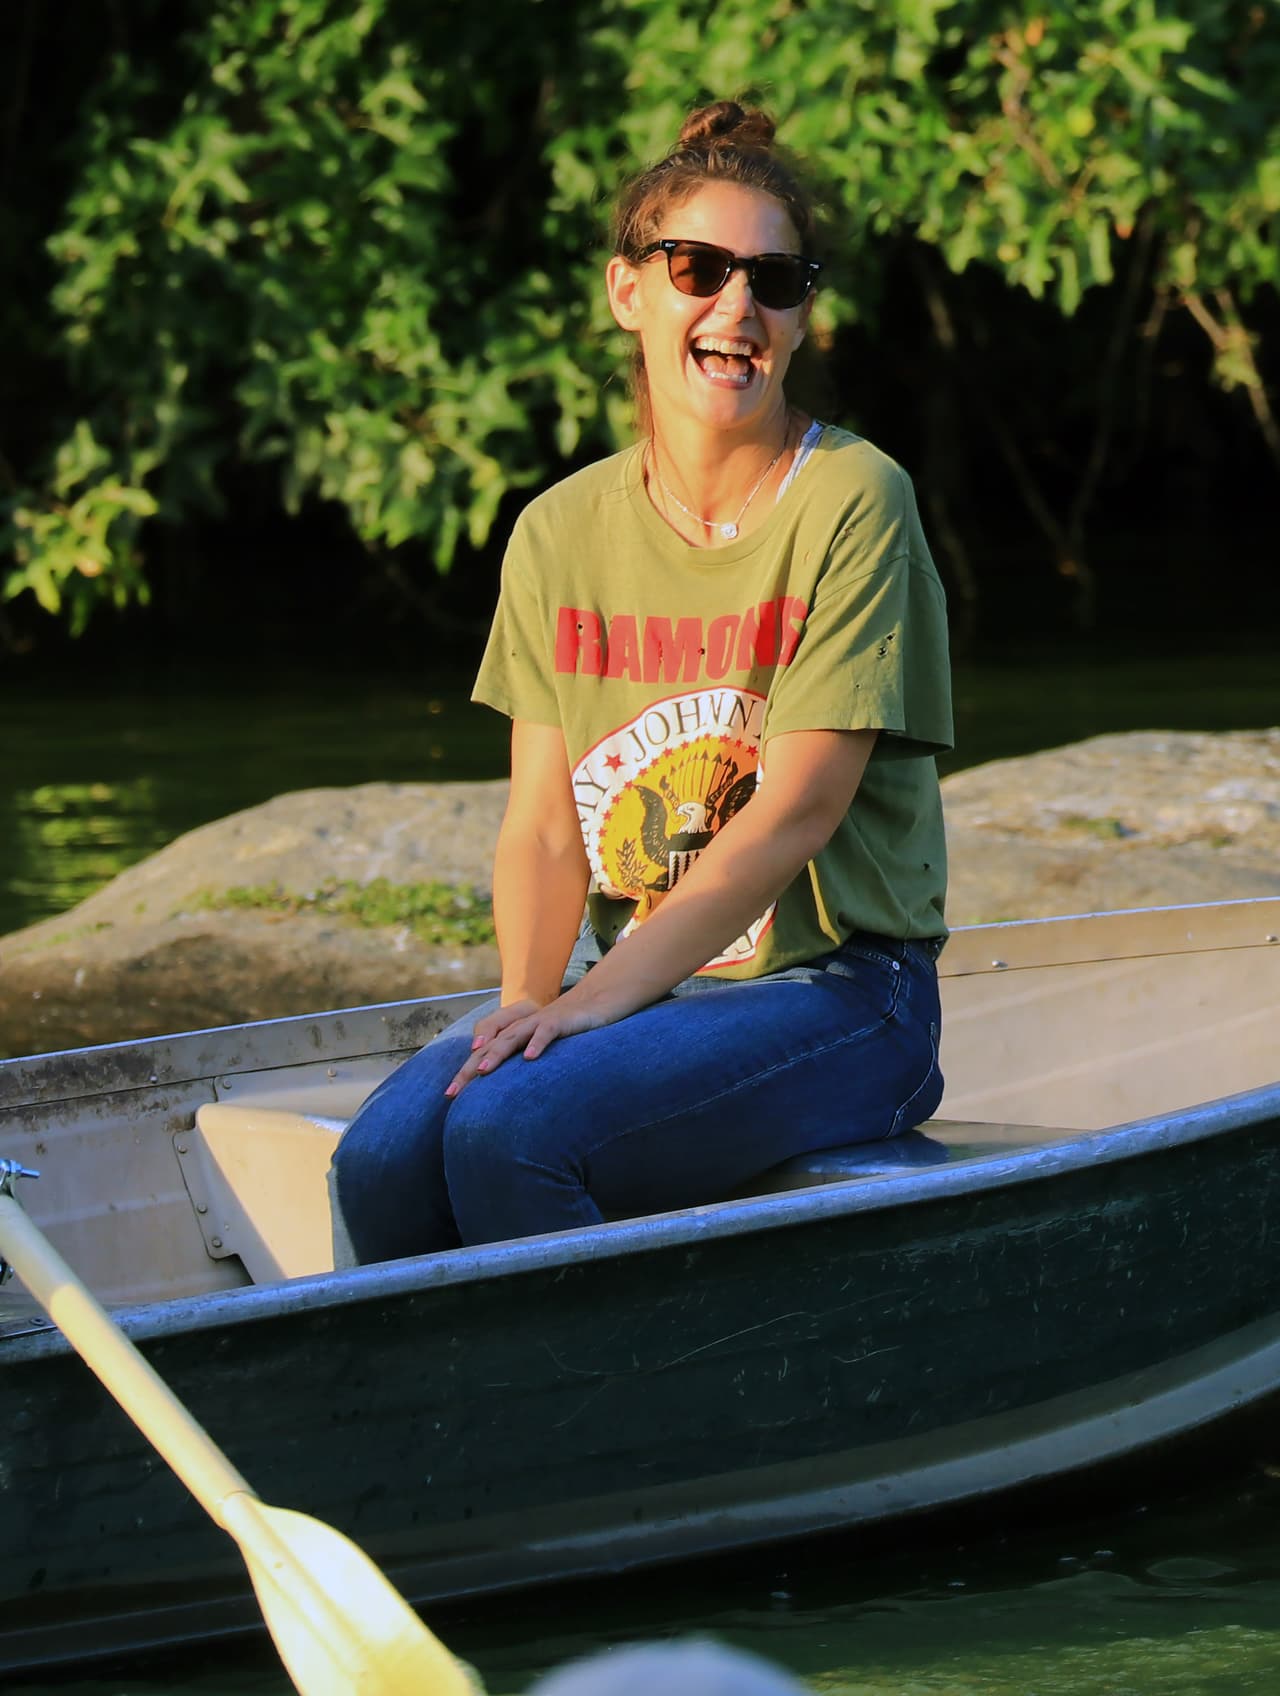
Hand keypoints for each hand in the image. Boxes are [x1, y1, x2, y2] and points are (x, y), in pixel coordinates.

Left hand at [444, 989, 611, 1096]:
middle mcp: (520, 1024)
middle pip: (490, 1044)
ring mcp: (539, 1021)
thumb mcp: (538, 1046)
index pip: (482, 1049)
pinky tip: (529, 1057)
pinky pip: (546, 1031)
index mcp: (513, 1030)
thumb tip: (503, 1097)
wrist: (594, 1005)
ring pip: (513, 1035)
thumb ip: (520, 1060)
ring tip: (483, 1071)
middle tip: (453, 1092)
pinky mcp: (560, 1021)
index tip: (450, 1094)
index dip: (465, 1068)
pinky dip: (537, 1042)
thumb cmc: (564, 1030)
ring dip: (497, 1053)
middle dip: (470, 1067)